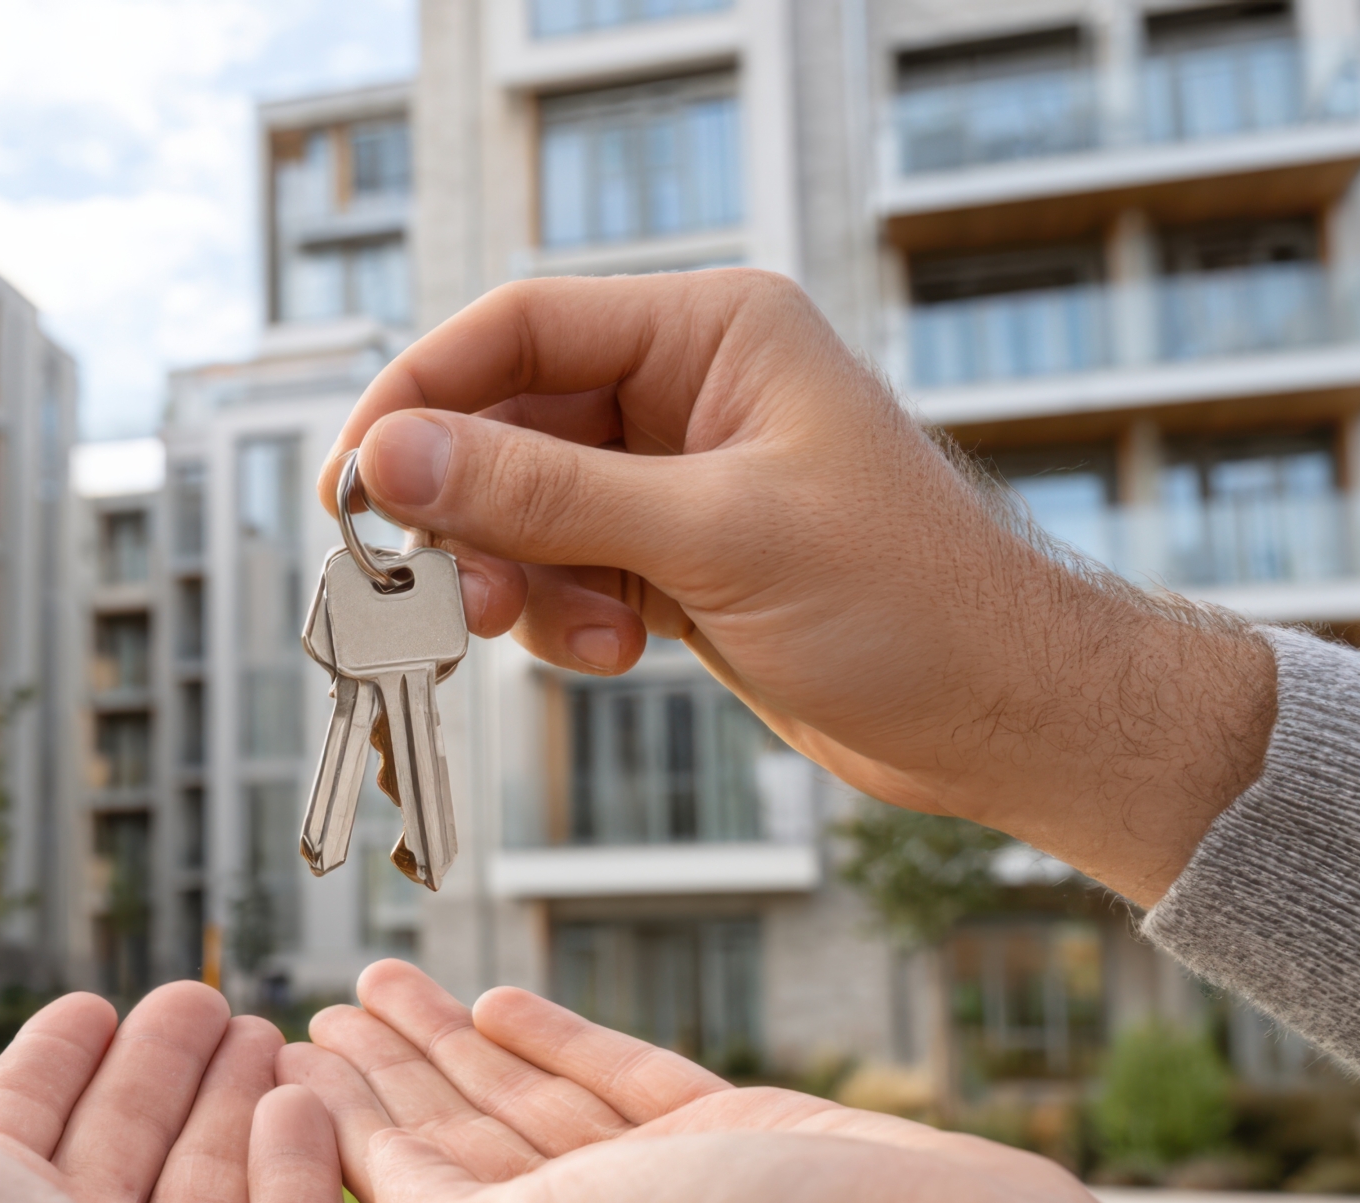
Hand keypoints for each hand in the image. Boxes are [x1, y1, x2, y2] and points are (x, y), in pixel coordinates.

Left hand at [0, 985, 370, 1202]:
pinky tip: (297, 1099)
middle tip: (197, 998)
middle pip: (127, 1142)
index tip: (90, 1007)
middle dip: (159, 1067)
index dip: (53, 1063)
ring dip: (235, 1095)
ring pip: (215, 1174)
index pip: (23, 1124)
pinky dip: (303, 1156)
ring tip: (258, 1029)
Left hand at [280, 959, 1359, 1202]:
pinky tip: (500, 998)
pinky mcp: (734, 1137)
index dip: (331, 1114)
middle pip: (453, 1135)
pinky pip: (614, 1079)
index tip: (272, 1048)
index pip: (396, 1180)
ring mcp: (661, 1187)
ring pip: (524, 1099)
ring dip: (450, 1041)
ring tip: (382, 973)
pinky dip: (552, 1040)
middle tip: (319, 995)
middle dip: (382, 1067)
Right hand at [323, 271, 1272, 903]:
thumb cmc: (909, 605)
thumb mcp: (710, 538)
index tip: (357, 481)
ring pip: (522, 508)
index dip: (421, 397)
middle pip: (505, 425)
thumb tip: (395, 457)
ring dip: (515, 579)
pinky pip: (560, 568)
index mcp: (711, 331)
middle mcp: (686, 389)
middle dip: (465, 514)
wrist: (1002, 715)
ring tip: (579, 638)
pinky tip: (617, 651)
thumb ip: (543, 494)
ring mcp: (675, 476)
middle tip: (435, 596)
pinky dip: (561, 617)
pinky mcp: (672, 557)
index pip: (518, 330)